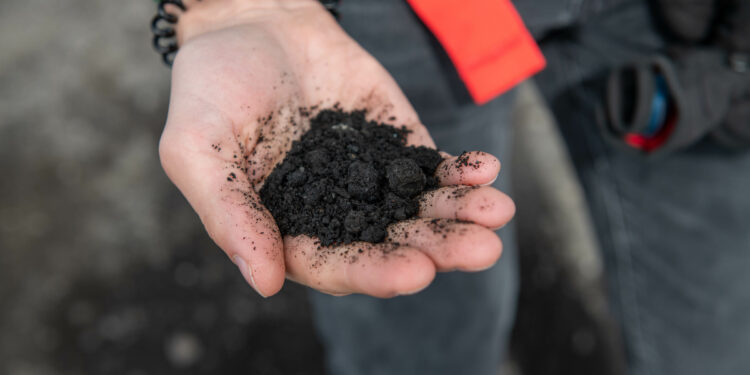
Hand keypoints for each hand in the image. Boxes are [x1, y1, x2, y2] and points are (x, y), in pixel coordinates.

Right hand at [159, 0, 514, 296]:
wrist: (251, 21)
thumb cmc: (211, 86)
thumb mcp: (197, 148)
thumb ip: (228, 214)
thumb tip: (265, 282)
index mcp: (287, 228)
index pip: (335, 264)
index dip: (375, 271)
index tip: (415, 272)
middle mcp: (334, 212)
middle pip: (392, 243)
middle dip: (437, 248)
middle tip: (480, 250)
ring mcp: (369, 178)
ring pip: (420, 209)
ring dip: (459, 215)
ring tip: (497, 212)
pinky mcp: (395, 141)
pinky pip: (431, 165)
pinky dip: (459, 172)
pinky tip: (485, 171)